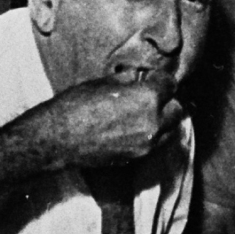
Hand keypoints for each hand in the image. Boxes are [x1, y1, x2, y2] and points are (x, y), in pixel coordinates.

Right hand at [32, 78, 184, 168]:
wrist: (56, 139)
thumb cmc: (75, 106)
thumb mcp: (103, 82)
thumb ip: (128, 80)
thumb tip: (139, 76)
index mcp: (147, 98)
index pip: (170, 85)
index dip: (161, 78)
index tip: (152, 77)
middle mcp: (153, 122)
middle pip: (178, 109)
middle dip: (169, 100)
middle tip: (154, 95)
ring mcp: (147, 143)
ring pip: (170, 129)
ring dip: (164, 119)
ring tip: (147, 112)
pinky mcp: (137, 157)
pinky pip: (156, 143)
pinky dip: (153, 134)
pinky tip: (136, 127)